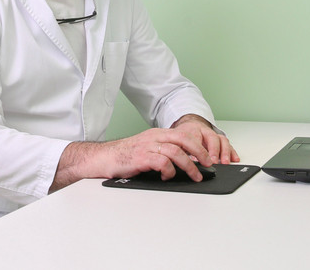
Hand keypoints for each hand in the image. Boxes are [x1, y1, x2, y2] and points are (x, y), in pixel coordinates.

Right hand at [50, 116, 238, 190]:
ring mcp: (146, 146)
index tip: (208, 157)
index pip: (183, 135)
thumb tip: (184, 165)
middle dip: (199, 152)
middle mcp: (153, 137)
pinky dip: (169, 170)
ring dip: (188, 165)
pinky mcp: (140, 157)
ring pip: (175, 151)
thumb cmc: (124, 157)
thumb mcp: (146, 150)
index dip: (198, 145)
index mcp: (156, 134)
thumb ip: (163, 154)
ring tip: (194, 176)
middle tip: (207, 165)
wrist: (101, 158)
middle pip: (183, 139)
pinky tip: (168, 176)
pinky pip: (161, 161)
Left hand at [171, 114, 239, 165]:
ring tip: (224, 162)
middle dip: (213, 151)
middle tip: (213, 162)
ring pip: (221, 140)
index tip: (198, 161)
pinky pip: (228, 144)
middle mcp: (204, 131)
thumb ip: (178, 151)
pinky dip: (232, 152)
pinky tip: (234, 159)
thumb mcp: (176, 141)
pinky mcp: (220, 140)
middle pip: (211, 138)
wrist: (188, 126)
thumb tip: (181, 165)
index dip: (197, 150)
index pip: (195, 138)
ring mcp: (213, 135)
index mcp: (191, 130)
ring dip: (224, 152)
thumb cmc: (181, 136)